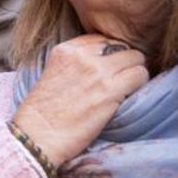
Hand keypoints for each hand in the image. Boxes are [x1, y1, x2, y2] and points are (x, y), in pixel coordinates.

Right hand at [11, 34, 149, 167]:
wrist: (37, 137)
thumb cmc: (44, 114)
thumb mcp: (52, 74)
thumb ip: (75, 63)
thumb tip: (104, 63)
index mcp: (66, 49)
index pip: (102, 39)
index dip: (110, 55)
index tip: (109, 70)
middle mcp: (82, 56)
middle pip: (121, 46)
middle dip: (125, 63)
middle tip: (122, 80)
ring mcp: (97, 72)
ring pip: (135, 59)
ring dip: (135, 73)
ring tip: (128, 89)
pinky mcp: (110, 90)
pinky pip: (139, 76)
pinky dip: (139, 85)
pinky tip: (130, 97)